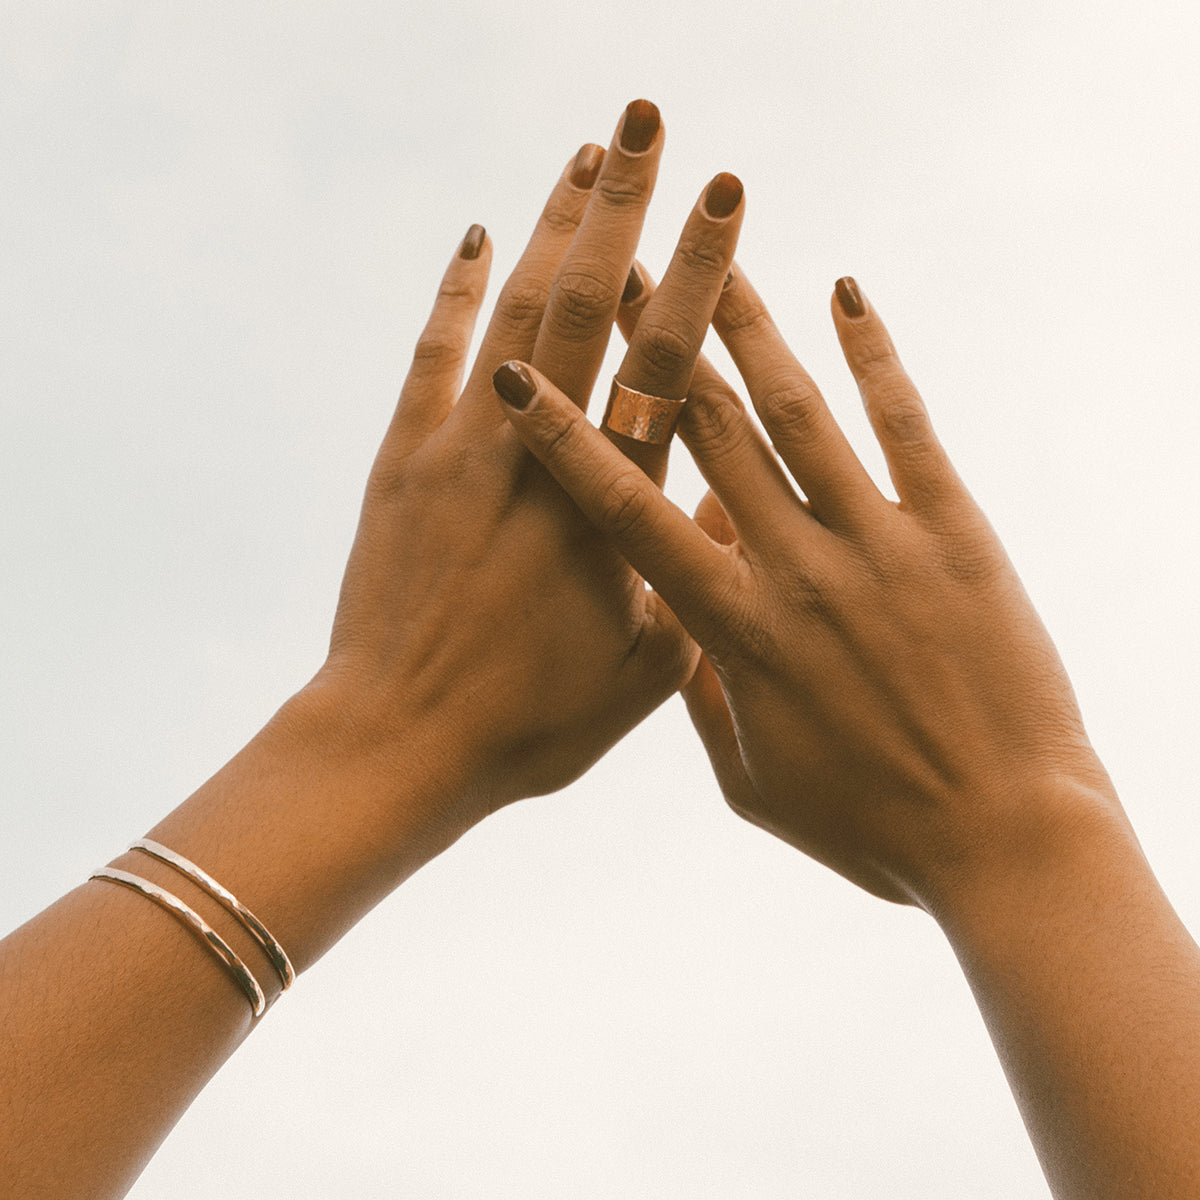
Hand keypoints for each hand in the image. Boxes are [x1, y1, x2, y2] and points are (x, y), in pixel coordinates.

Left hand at [307, 101, 744, 839]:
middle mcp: (539, 460)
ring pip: (513, 314)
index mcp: (611, 510)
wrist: (400, 745)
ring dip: (548, 229)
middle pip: (587, 309)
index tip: (725, 204)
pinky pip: (431, 358)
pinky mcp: (401, 465)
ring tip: (582, 156)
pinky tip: (473, 239)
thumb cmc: (531, 724)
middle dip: (622, 208)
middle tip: (647, 125)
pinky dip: (453, 295)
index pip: (666, 368)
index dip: (698, 277)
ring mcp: (462, 453)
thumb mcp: (644, 671)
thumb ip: (694, 586)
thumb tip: (736, 516)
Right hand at [496, 269, 1118, 912]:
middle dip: (658, 347)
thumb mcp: (755, 782)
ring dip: (752, 328)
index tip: (524, 377)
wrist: (1005, 840)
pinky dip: (875, 356)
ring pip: (800, 412)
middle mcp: (798, 570)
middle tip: (622, 271)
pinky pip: (907, 426)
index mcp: (736, 632)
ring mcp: (879, 544)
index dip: (571, 440)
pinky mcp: (955, 534)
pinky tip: (848, 295)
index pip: (632, 514)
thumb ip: (704, 698)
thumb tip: (672, 632)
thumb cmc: (871, 829)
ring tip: (716, 255)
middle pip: (712, 434)